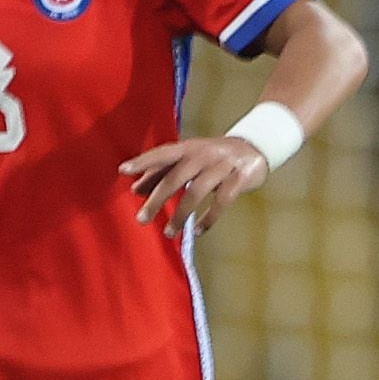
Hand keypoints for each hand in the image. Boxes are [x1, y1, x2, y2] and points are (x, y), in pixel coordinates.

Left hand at [120, 135, 269, 239]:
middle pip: (176, 177)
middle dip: (158, 199)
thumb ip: (161, 172)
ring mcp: (223, 165)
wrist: (255, 146)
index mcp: (187, 148)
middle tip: (142, 219)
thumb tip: (135, 190)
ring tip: (168, 232)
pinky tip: (198, 231)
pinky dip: (209, 217)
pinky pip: (223, 201)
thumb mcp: (187, 159)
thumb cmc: (211, 156)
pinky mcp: (240, 178)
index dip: (143, 161)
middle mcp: (203, 154)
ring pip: (198, 191)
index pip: (162, 154)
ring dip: (181, 214)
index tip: (123, 170)